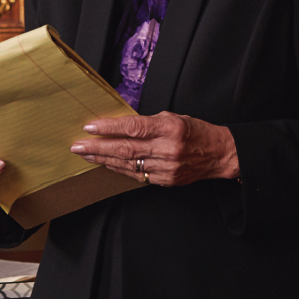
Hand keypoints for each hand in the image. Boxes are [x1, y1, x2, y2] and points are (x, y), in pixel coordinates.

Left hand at [69, 112, 238, 187]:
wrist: (220, 154)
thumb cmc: (196, 131)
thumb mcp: (174, 117)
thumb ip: (149, 122)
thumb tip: (120, 125)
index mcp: (170, 127)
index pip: (133, 127)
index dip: (109, 128)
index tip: (90, 127)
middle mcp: (168, 148)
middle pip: (126, 148)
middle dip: (98, 147)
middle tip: (78, 146)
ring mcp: (167, 167)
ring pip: (129, 164)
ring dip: (104, 160)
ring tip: (87, 155)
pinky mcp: (166, 180)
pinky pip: (137, 176)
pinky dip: (120, 169)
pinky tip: (107, 164)